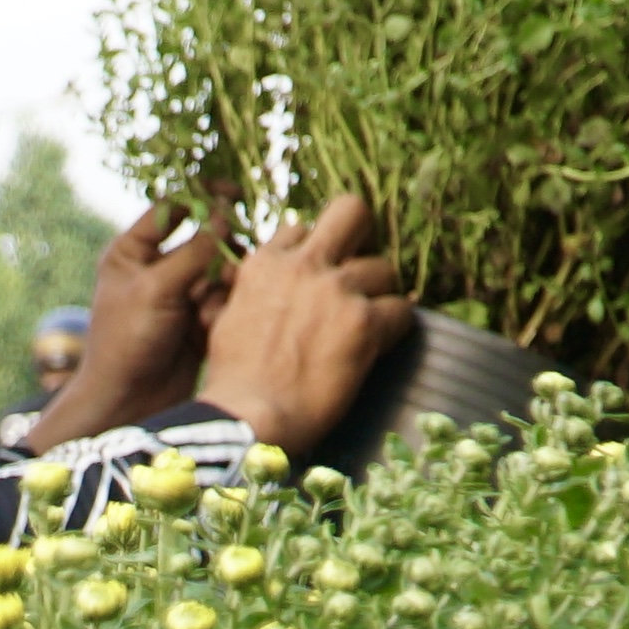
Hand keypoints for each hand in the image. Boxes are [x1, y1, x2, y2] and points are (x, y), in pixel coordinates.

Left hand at [35, 202, 226, 443]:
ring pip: (220, 270)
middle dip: (219, 251)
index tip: (235, 194)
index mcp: (132, 251)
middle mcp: (156, 267)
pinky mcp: (199, 319)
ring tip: (208, 310)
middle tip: (225, 268)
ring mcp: (179, 294)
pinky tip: (208, 328)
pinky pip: (225, 299)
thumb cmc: (127, 342)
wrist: (129, 403)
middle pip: (204, 238)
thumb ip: (193, 251)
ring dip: (222, 285)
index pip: (171, 208)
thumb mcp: (155, 289)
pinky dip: (222, 310)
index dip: (203, 197)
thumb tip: (224, 216)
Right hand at [194, 191, 415, 452]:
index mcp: (265, 264)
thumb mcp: (226, 320)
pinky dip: (397, 327)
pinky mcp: (363, 323)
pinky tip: (384, 344)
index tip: (318, 277)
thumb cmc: (233, 382)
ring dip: (381, 294)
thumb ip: (249, 291)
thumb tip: (253, 284)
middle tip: (362, 270)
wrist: (248, 417)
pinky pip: (403, 310)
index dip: (314, 254)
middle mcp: (302, 266)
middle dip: (363, 235)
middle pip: (352, 212)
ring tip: (371, 321)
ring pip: (385, 267)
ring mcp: (336, 290)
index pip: (300, 230)